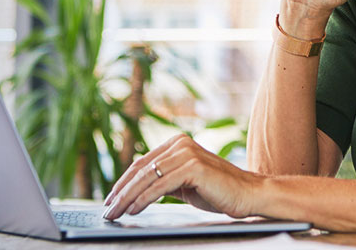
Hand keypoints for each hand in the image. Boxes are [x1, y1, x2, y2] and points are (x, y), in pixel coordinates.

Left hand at [102, 134, 259, 220]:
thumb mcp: (185, 182)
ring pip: (147, 178)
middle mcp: (180, 143)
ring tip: (116, 213)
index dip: (123, 182)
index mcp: (177, 142)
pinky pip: (160, 186)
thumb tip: (137, 189)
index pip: (142, 163)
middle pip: (141, 170)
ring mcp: (187, 153)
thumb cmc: (219, 190)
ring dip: (127, 198)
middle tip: (108, 209)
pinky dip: (143, 199)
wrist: (248, 194)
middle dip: (121, 192)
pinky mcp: (193, 167)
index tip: (111, 199)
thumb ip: (165, 179)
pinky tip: (134, 210)